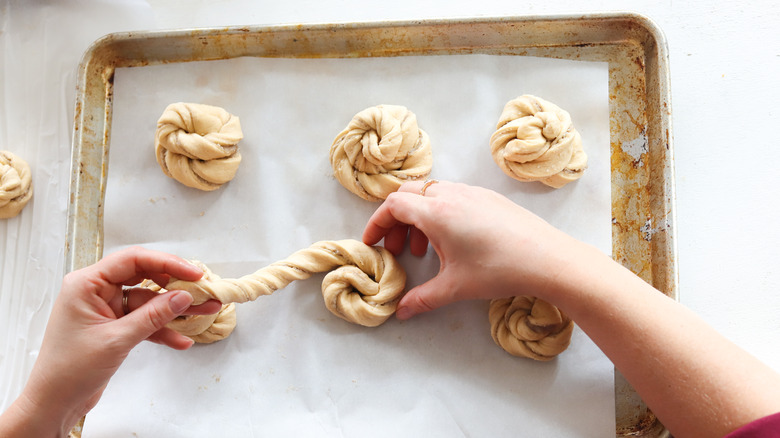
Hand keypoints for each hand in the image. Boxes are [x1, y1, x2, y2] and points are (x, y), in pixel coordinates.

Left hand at [0, 246, 220, 435]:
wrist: (54, 403)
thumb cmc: (69, 370)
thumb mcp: (116, 340)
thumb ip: (152, 316)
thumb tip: (183, 297)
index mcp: (87, 283)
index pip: (133, 261)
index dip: (167, 263)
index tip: (194, 273)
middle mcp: (96, 291)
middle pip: (144, 277)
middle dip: (175, 285)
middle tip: (203, 289)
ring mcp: (107, 309)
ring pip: (149, 301)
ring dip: (175, 310)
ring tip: (206, 312)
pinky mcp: (114, 326)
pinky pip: (144, 320)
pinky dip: (162, 329)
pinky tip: (182, 340)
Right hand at [363, 180, 587, 318]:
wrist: (548, 258)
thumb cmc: (500, 269)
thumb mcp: (456, 287)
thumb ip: (423, 299)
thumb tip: (402, 312)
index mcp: (436, 212)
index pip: (393, 205)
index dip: (377, 222)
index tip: (373, 243)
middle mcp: (451, 195)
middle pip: (408, 193)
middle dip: (396, 219)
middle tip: (397, 247)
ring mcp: (472, 193)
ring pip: (431, 193)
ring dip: (419, 217)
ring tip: (425, 250)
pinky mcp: (488, 197)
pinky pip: (452, 196)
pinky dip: (440, 213)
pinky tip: (452, 242)